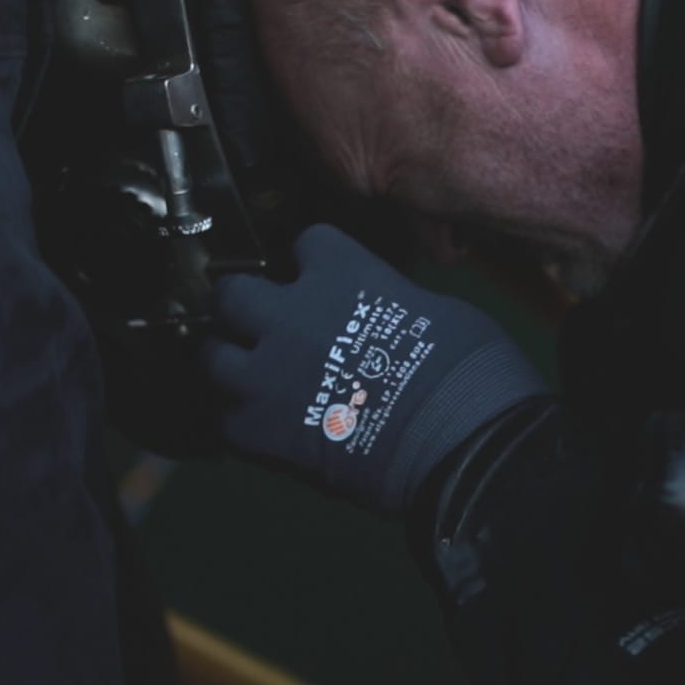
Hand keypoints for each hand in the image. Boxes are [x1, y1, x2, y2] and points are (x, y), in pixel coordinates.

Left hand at [203, 224, 547, 513]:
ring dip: (234, 363)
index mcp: (341, 274)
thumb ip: (389, 304)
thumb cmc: (470, 370)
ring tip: (255, 378)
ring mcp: (266, 375)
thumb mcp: (437, 311)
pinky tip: (272, 429)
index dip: (316, 261)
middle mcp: (289, 315)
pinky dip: (247, 424)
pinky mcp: (259, 431)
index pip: (307, 242)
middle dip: (245, 304)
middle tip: (263, 322)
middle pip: (233, 293)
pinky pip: (230, 421)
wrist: (459, 442)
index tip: (324, 277)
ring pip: (215, 356)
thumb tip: (383, 318)